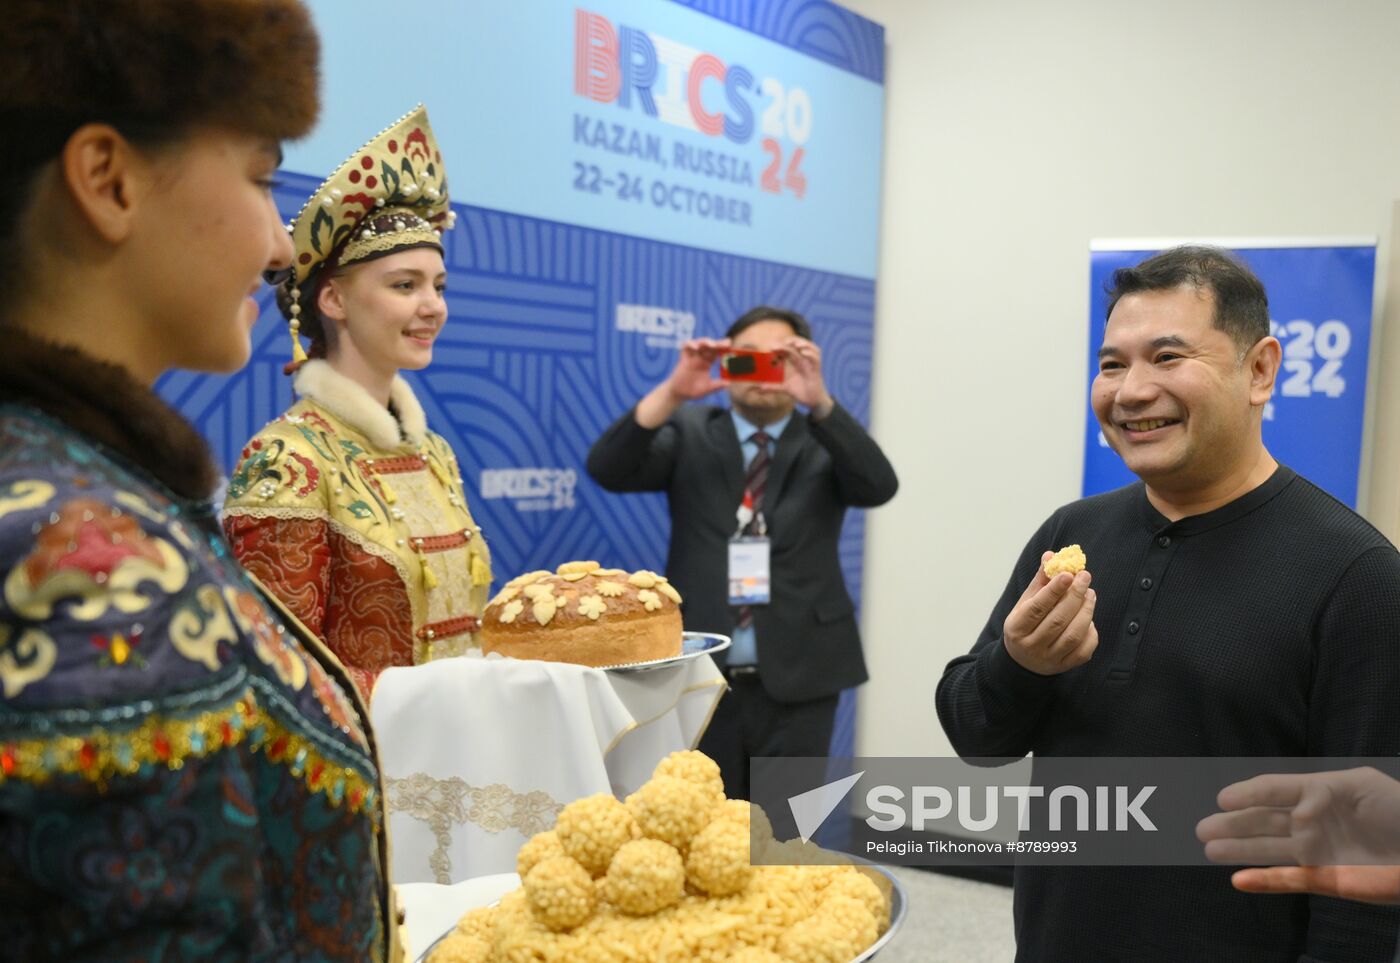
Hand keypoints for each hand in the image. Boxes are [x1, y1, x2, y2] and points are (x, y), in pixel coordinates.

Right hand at [635, 338, 730, 428]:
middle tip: (726, 343)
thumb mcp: (708, 388)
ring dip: (705, 342)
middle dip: (718, 343)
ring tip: (713, 345)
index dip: (723, 348)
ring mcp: (691, 357)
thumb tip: (729, 383)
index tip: (731, 347)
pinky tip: (695, 348)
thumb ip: (718, 385)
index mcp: (707, 363)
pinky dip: (690, 344)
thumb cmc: (693, 390)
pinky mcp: (683, 359)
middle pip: (709, 346)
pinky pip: (685, 347)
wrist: (680, 395)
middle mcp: (700, 358)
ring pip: (698, 343)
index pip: (716, 352)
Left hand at [752, 336, 832, 416]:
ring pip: (809, 347)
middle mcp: (803, 360)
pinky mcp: (816, 370)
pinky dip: (810, 354)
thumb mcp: (785, 388)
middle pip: (797, 345)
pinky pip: (816, 359)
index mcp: (796, 361)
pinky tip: (803, 353)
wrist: (812, 401)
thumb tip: (760, 388)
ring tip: (793, 343)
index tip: (770, 346)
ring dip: (802, 343)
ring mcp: (810, 364)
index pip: (789, 348)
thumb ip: (773, 387)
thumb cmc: (801, 391)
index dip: (780, 345)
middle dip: (788, 341)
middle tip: (777, 344)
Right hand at [1001, 553, 1097, 674]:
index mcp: (1016, 628)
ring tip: (1091, 593)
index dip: (1053, 590)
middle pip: (1057, 621)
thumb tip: (1051, 556)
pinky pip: (1084, 651)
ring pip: (1073, 635)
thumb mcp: (1025, 603)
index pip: (1036, 608)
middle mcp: (1031, 646)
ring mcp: (1049, 659)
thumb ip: (1039, 582)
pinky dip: (1091, 633)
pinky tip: (1089, 619)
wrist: (1022, 662)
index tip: (1068, 573)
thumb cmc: (1025, 624)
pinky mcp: (1064, 667)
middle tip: (1085, 577)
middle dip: (1075, 596)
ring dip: (1086, 611)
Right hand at [1196, 767, 1399, 905]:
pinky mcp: (1326, 879)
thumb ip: (1323, 790)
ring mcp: (1317, 851)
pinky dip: (1263, 881)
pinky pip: (1288, 880)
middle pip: (1263, 821)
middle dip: (1232, 824)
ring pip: (1267, 849)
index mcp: (1318, 793)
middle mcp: (1311, 822)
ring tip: (1208, 849)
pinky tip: (1239, 880)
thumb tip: (1296, 811)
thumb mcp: (1362, 784)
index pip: (1274, 789)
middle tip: (1202, 828)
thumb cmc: (1397, 811)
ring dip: (1238, 850)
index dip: (1248, 793)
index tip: (1222, 799)